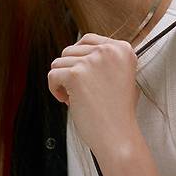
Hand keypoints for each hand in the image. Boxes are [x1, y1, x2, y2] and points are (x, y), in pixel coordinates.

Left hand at [48, 34, 140, 154]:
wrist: (118, 135)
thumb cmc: (119, 113)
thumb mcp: (123, 77)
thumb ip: (106, 61)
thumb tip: (81, 51)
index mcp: (122, 49)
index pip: (88, 40)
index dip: (80, 59)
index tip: (84, 77)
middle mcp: (108, 51)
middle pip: (71, 51)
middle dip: (71, 71)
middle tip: (81, 91)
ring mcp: (92, 61)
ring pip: (59, 62)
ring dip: (63, 81)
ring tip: (76, 98)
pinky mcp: (76, 75)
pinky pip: (52, 75)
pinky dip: (55, 90)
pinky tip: (68, 101)